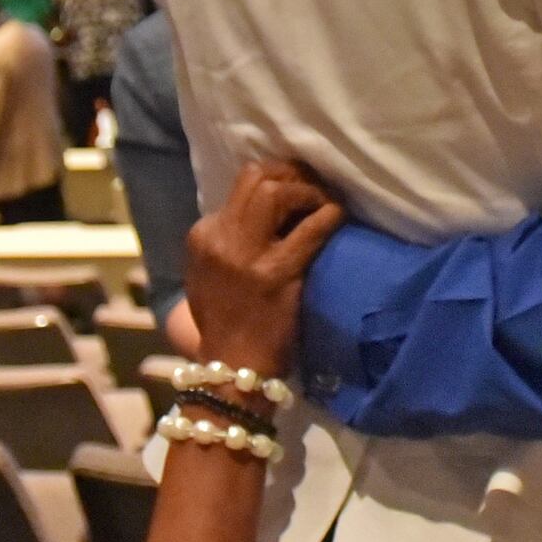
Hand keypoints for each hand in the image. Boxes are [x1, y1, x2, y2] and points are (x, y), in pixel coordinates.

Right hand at [180, 161, 344, 378]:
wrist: (232, 367)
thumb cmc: (225, 325)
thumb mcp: (207, 274)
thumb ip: (227, 241)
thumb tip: (260, 213)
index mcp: (202, 236)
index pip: (240, 187)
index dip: (275, 182)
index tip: (296, 192)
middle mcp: (220, 238)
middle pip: (257, 177)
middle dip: (292, 174)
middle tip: (314, 187)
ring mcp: (246, 255)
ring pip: (276, 191)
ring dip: (308, 190)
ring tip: (324, 202)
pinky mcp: (276, 273)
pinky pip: (309, 229)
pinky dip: (329, 215)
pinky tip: (339, 218)